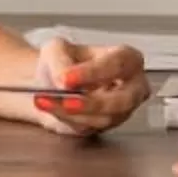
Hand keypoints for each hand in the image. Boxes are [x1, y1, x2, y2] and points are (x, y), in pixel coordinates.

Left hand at [23, 38, 146, 137]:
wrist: (52, 83)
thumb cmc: (65, 62)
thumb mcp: (57, 49)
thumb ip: (60, 60)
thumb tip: (63, 79)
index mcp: (128, 59)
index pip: (118, 65)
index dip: (93, 72)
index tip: (68, 78)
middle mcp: (132, 87)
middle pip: (122, 100)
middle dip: (93, 103)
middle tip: (67, 101)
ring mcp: (121, 111)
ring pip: (102, 118)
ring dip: (71, 112)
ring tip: (45, 100)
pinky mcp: (105, 127)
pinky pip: (87, 127)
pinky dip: (64, 118)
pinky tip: (48, 107)